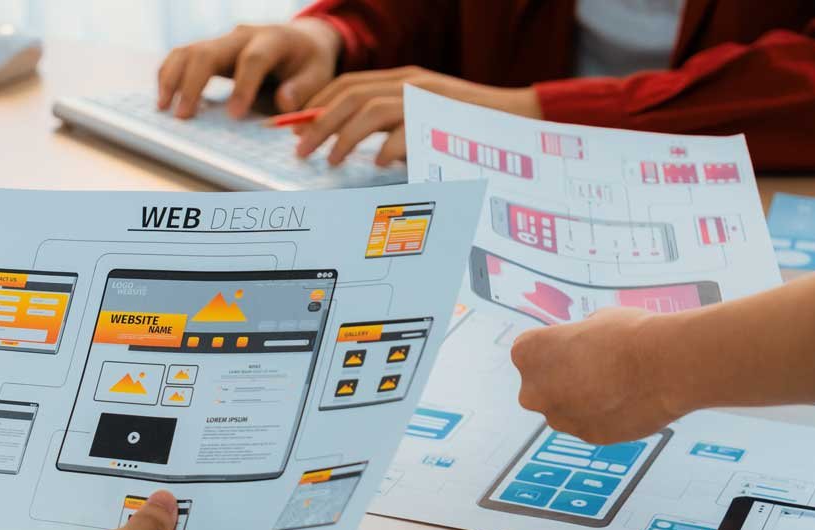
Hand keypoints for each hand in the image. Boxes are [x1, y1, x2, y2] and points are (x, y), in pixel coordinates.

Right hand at [156, 19, 340, 119]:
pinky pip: (182, 56)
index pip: (252, 59)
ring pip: (188, 51)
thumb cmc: (309, 63)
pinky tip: (164, 99)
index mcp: (274, 39)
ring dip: (172, 78)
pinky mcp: (211, 50)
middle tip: (182, 117)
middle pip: (208, 51)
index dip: (243, 86)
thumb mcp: (319, 75)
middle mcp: (243, 35)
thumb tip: (283, 103)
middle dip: (192, 84)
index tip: (235, 115)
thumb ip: (303, 89)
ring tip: (163, 108)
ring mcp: (223, 41)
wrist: (300, 41)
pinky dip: (169, 75)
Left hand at [292, 67, 541, 166]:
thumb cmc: (470, 124)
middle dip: (317, 123)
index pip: (347, 84)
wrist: (522, 117)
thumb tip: (347, 141)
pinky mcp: (445, 118)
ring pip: (369, 110)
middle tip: (300, 150)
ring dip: (343, 137)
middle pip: (350, 96)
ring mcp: (427, 98)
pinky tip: (377, 165)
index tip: (292, 127)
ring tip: (330, 161)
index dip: (315, 104)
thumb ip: (391, 121)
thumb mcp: (424, 113)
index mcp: (402, 79)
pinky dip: (386, 149)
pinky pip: (405, 132)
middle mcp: (410, 82)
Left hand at [511, 308, 683, 443]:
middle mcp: (533, 391)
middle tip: (596, 366)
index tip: (577, 345)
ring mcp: (559, 418)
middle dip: (562, 378)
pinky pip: (589, 423)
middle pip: (541, 386)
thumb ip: (578, 338)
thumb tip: (583, 344)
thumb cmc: (629, 334)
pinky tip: (627, 400)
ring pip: (564, 408)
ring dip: (582, 399)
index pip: (530, 351)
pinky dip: (603, 415)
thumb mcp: (595, 320)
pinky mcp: (586, 437)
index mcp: (527, 353)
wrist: (665, 366)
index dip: (556, 347)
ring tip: (617, 384)